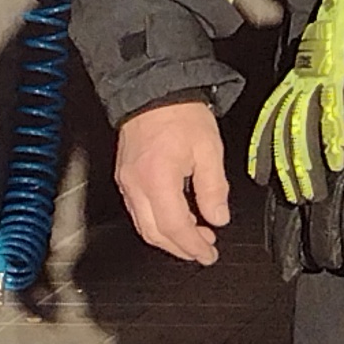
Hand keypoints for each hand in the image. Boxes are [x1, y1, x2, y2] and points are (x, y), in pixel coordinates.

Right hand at [115, 97, 234, 263]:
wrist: (153, 90)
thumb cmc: (180, 114)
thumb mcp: (209, 150)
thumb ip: (214, 189)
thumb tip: (218, 217)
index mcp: (158, 181)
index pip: (175, 228)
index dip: (193, 246)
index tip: (208, 254)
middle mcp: (136, 186)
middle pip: (154, 234)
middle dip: (180, 248)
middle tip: (203, 251)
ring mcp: (127, 182)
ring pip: (144, 225)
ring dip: (168, 237)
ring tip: (194, 237)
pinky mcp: (125, 176)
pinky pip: (138, 210)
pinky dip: (157, 222)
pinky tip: (176, 218)